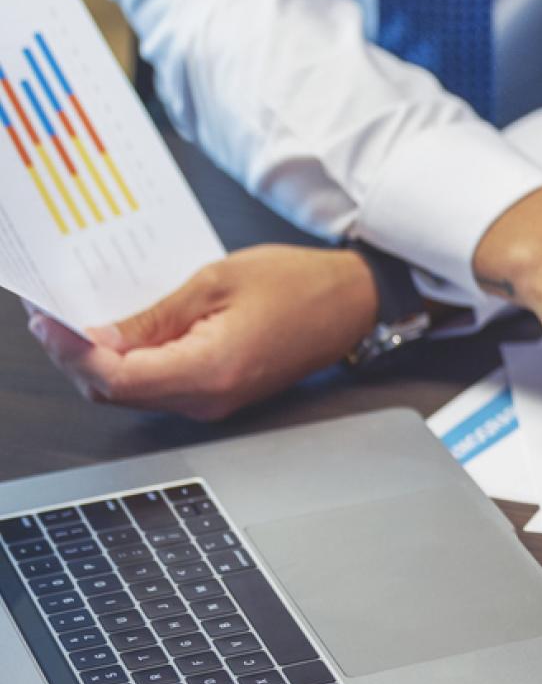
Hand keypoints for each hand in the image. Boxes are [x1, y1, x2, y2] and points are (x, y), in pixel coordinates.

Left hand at [28, 244, 376, 420]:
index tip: (48, 321)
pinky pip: (158, 388)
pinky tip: (120, 335)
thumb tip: (99, 336)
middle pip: (116, 393)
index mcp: (211, 370)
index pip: (117, 378)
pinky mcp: (219, 395)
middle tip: (53, 316)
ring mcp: (215, 402)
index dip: (73, 352)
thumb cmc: (298, 286)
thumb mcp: (214, 281)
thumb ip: (153, 316)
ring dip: (99, 362)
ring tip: (80, 320)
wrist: (351, 303)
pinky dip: (129, 365)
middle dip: (77, 357)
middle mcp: (211, 399)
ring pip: (133, 394)